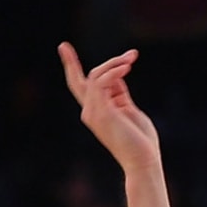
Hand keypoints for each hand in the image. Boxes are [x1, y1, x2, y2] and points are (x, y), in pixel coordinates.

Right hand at [58, 42, 160, 171]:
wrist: (143, 161)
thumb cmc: (140, 140)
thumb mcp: (129, 110)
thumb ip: (120, 94)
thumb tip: (117, 75)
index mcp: (96, 110)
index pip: (80, 85)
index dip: (71, 65)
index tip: (63, 46)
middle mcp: (90, 111)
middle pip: (83, 78)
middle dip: (98, 60)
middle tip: (132, 54)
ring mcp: (94, 112)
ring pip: (96, 76)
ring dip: (115, 64)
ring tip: (133, 59)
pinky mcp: (102, 113)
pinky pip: (101, 83)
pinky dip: (113, 72)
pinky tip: (126, 67)